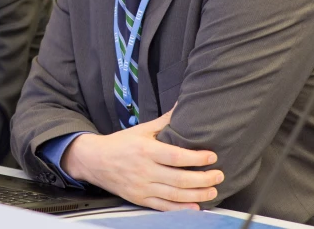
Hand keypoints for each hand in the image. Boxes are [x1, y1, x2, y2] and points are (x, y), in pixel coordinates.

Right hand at [62, 108, 223, 210]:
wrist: (95, 160)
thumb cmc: (120, 143)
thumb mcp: (141, 129)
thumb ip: (164, 121)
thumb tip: (182, 105)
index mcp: (146, 151)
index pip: (176, 156)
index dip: (196, 158)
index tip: (212, 156)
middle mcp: (145, 170)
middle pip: (180, 178)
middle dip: (203, 179)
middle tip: (219, 175)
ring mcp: (142, 187)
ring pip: (175, 195)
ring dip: (197, 195)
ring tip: (213, 190)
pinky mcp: (140, 199)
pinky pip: (163, 206)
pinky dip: (181, 209)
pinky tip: (196, 207)